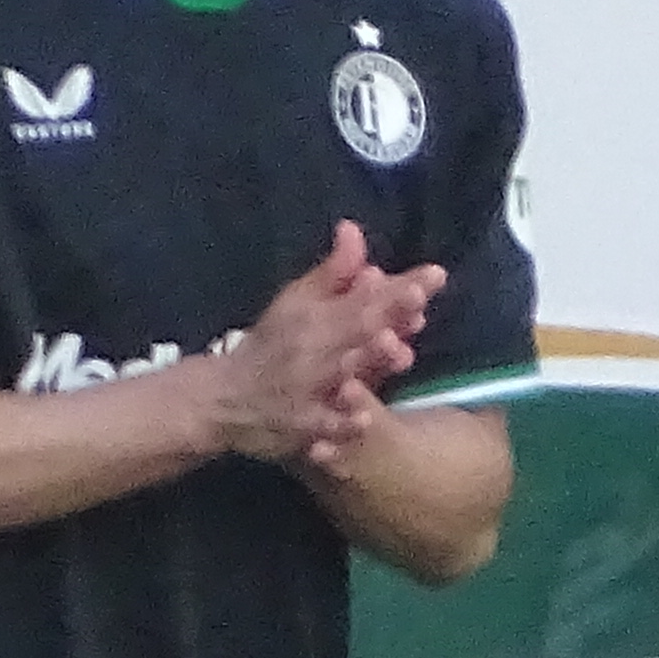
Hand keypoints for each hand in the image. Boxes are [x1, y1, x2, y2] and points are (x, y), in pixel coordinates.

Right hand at [206, 221, 437, 466]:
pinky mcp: (302, 429)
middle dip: (388, 313)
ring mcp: (310, 390)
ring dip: (367, 360)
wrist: (224, 398)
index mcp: (318, 316)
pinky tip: (362, 419)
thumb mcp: (296, 303)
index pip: (367, 298)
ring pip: (342, 373)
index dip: (398, 287)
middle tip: (418, 297)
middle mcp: (317, 348)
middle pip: (359, 329)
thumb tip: (354, 228)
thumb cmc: (271, 347)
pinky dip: (340, 423)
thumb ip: (333, 273)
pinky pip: (323, 426)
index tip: (434, 274)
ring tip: (396, 349)